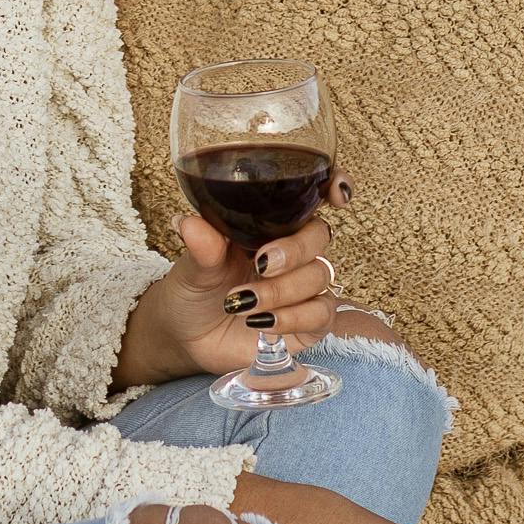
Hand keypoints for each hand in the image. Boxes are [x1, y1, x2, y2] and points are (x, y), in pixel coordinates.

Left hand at [114, 176, 353, 391]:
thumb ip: (201, 248)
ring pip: (319, 274)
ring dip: (282, 290)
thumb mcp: (192, 267)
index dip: (333, 187)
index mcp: (269, 224)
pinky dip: (294, 317)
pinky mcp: (307, 322)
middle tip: (262, 264)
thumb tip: (188, 223)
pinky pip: (321, 314)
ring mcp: (303, 286)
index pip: (312, 197)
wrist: (188, 336)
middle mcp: (293, 251)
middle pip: (319, 236)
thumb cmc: (194, 289)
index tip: (335, 195)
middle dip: (294, 250)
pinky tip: (263, 322)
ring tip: (242, 303)